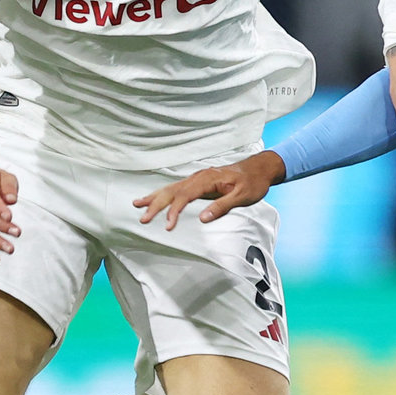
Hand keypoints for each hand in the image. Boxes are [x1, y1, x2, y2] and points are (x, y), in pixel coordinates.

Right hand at [134, 151, 286, 229]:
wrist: (259, 169)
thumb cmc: (253, 183)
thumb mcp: (243, 197)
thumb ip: (222, 206)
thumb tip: (203, 219)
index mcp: (208, 179)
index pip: (185, 196)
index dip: (174, 211)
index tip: (167, 225)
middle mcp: (199, 177)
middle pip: (173, 191)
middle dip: (156, 205)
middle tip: (143, 218)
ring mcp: (197, 178)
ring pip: (172, 188)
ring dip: (155, 197)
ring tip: (137, 204)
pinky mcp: (198, 182)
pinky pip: (177, 188)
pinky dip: (164, 194)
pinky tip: (154, 198)